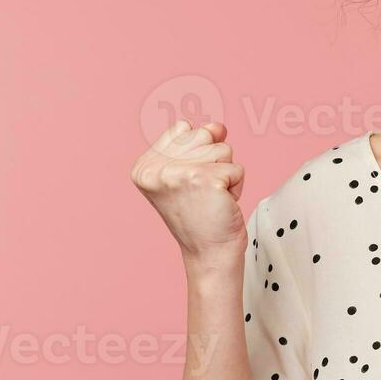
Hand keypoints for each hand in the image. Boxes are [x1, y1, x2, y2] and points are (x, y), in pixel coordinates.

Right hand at [131, 118, 246, 263]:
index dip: (196, 152)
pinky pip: (237, 168)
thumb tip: (217, 126)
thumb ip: (197, 142)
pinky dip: (236, 186)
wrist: (209, 253)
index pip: (182, 128)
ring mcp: (177, 173)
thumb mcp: (189, 171)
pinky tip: (222, 203)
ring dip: (226, 174)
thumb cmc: (201, 214)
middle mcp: (155, 169)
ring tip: (212, 197)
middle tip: (203, 191)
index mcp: (143, 167)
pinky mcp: (204, 179)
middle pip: (203, 134)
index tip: (190, 183)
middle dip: (213, 161)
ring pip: (222, 149)